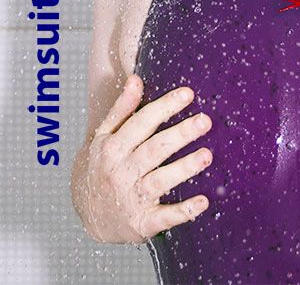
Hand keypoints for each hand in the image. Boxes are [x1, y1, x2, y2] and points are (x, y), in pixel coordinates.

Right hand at [84, 74, 212, 243]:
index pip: (141, 123)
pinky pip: (164, 216)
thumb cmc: (102, 167)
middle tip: (205, 121)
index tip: (188, 93)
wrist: (89, 215)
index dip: (164, 107)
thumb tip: (136, 79)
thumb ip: (121, 110)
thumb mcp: (103, 137)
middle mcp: (122, 171)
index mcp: (113, 147)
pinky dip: (183, 211)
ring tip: (207, 155)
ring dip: (184, 168)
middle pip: (154, 150)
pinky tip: (203, 201)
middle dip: (180, 134)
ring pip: (160, 181)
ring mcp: (132, 198)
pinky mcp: (142, 222)